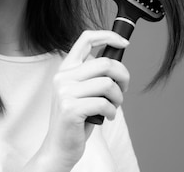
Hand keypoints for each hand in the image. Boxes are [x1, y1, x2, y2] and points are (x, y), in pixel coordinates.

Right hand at [26, 30, 130, 170]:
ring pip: (107, 83)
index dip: (108, 36)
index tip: (124, 42)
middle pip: (105, 63)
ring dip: (118, 97)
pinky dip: (112, 111)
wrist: (59, 147)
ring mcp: (65, 92)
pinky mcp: (70, 108)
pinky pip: (104, 103)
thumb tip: (116, 63)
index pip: (86, 39)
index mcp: (66, 69)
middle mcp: (63, 77)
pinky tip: (107, 116)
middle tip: (123, 89)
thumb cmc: (75, 120)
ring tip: (113, 106)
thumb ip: (92, 74)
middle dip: (123, 76)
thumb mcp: (81, 91)